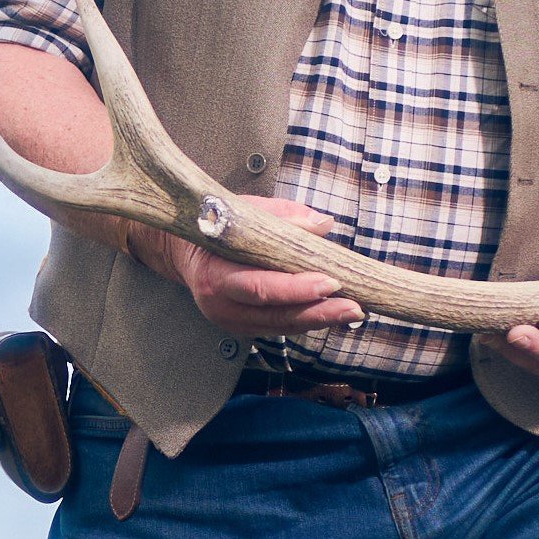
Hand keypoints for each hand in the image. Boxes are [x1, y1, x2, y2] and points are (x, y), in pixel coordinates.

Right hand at [133, 197, 363, 336]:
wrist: (184, 250)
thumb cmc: (217, 225)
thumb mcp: (244, 211)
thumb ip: (282, 217)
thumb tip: (322, 224)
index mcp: (215, 274)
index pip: (260, 286)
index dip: (297, 288)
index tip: (331, 281)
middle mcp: (219, 304)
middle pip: (275, 314)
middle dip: (318, 312)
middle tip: (354, 306)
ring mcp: (229, 320)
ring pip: (280, 325)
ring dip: (318, 320)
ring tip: (352, 312)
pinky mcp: (241, 327)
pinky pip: (278, 327)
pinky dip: (306, 320)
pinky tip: (331, 313)